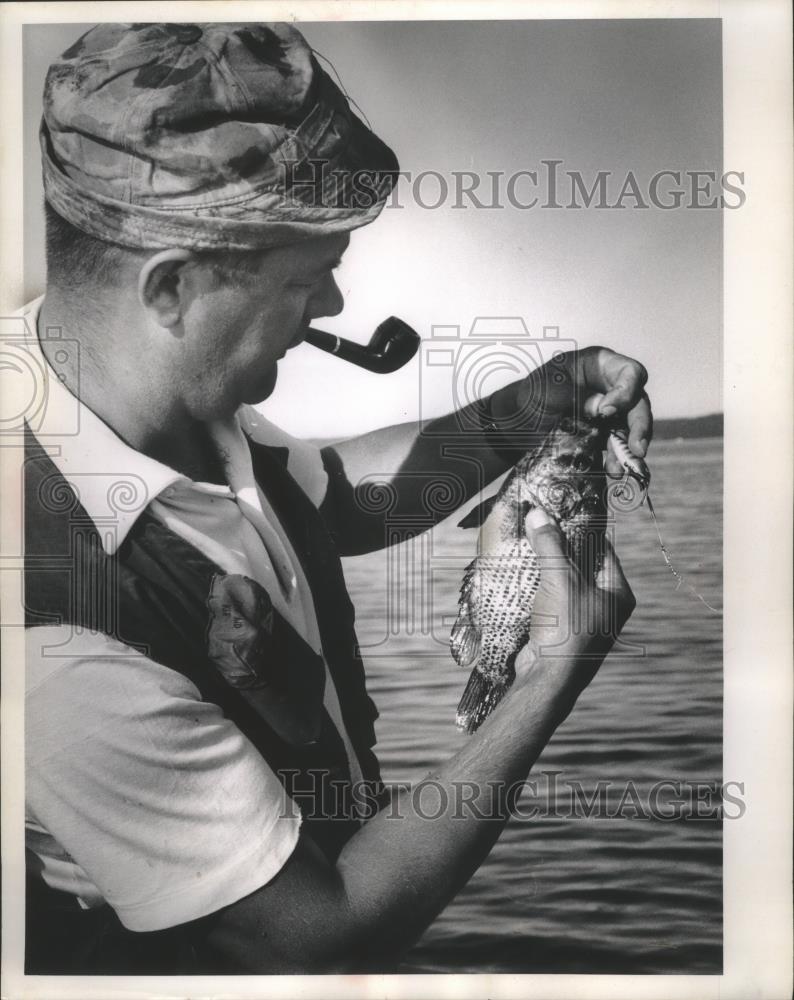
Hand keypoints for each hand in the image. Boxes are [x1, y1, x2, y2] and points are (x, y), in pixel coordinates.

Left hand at [495, 346, 652, 477]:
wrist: (518, 423)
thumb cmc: (531, 396)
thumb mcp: (548, 389)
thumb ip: (577, 395)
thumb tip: (604, 409)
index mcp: (599, 364)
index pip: (629, 372)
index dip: (626, 392)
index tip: (607, 411)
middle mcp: (611, 386)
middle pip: (638, 402)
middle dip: (639, 426)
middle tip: (636, 448)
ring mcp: (611, 410)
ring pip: (632, 427)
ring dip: (628, 448)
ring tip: (620, 468)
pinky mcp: (606, 433)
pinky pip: (618, 445)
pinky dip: (616, 458)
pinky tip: (612, 471)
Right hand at [515, 508, 634, 693]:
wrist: (547, 678)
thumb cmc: (566, 628)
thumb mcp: (561, 580)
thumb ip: (550, 546)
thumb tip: (538, 514)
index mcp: (619, 594)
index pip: (603, 551)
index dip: (582, 532)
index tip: (561, 515)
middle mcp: (606, 607)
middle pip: (583, 566)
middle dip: (561, 548)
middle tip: (541, 527)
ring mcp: (585, 620)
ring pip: (566, 583)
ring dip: (549, 567)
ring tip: (530, 545)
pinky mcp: (564, 629)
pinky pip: (554, 599)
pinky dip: (541, 586)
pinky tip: (524, 574)